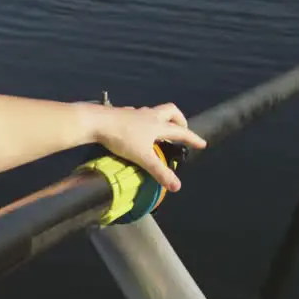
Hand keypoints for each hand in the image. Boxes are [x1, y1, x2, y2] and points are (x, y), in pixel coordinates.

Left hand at [79, 101, 206, 191]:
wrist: (96, 121)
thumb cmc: (121, 138)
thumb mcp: (143, 157)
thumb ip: (159, 172)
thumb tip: (177, 186)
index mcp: (157, 125)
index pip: (181, 131)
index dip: (192, 138)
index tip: (202, 144)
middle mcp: (149, 115)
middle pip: (171, 111)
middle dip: (179, 120)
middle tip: (182, 130)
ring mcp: (135, 113)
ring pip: (154, 112)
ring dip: (161, 119)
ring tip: (160, 130)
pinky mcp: (122, 113)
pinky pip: (138, 114)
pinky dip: (143, 120)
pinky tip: (137, 128)